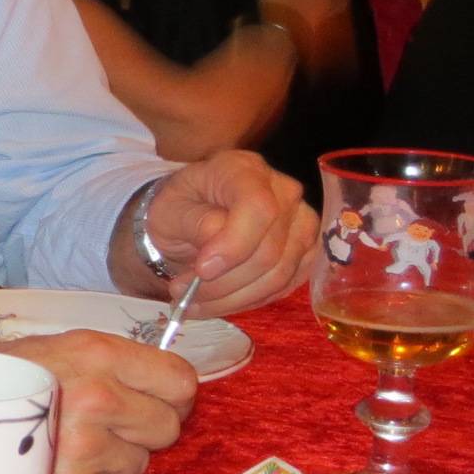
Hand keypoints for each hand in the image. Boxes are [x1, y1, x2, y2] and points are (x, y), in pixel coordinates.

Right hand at [2, 329, 197, 473]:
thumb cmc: (2, 376)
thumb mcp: (59, 347)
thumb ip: (114, 364)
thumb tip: (169, 386)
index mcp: (97, 354)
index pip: (180, 382)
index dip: (171, 396)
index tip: (154, 401)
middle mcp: (98, 398)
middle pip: (167, 428)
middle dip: (142, 430)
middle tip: (105, 425)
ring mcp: (85, 447)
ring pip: (138, 464)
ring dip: (112, 459)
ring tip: (68, 444)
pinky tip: (55, 467)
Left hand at [137, 150, 316, 312]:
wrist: (194, 215)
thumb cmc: (181, 207)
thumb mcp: (169, 210)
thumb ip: (194, 223)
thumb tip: (217, 249)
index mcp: (246, 170)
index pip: (258, 208)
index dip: (234, 245)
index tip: (202, 271)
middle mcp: (283, 192)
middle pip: (269, 250)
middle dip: (224, 282)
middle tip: (183, 293)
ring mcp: (301, 222)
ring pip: (278, 275)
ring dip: (233, 298)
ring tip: (194, 303)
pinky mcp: (305, 251)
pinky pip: (284, 286)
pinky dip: (249, 301)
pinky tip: (219, 302)